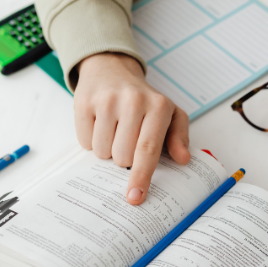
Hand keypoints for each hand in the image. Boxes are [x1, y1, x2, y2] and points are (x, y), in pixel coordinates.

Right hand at [74, 53, 189, 204]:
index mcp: (158, 106)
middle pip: (122, 157)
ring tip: (114, 129)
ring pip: (102, 152)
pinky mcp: (84, 102)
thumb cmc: (144, 100)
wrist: (112, 69)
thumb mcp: (170, 114)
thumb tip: (183, 159)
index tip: (135, 197)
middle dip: (124, 158)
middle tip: (128, 139)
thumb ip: (179, 137)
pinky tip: (100, 124)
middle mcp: (133, 101)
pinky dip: (91, 140)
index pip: (148, 150)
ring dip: (107, 150)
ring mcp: (106, 100)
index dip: (141, 176)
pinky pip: (84, 142)